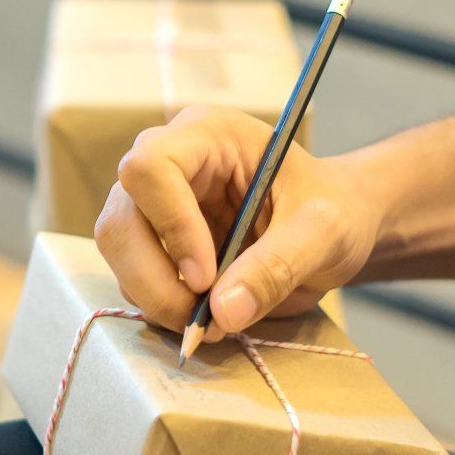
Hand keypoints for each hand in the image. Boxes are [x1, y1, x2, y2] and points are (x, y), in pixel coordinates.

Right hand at [93, 105, 379, 339]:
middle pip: (121, 217)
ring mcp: (154, 202)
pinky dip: (159, 304)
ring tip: (210, 319)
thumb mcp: (324, 234)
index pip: (152, 167)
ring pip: (118, 251)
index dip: (171, 225)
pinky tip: (203, 312)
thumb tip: (222, 313)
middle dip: (153, 277)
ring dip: (155, 296)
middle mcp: (169, 161)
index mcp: (209, 135)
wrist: (334, 230)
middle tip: (199, 319)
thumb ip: (278, 267)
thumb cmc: (335, 212)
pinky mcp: (152, 240)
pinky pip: (131, 276)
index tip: (207, 277)